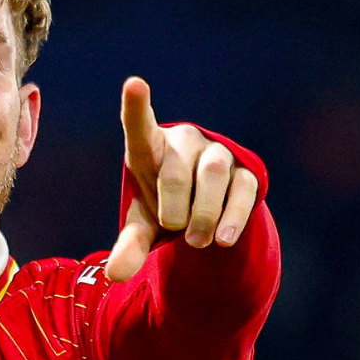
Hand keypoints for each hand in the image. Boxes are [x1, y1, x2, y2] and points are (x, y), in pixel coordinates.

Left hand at [104, 76, 260, 281]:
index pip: (139, 125)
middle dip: (175, 206)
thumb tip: (113, 276)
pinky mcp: (245, 171)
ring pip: (213, 174)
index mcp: (149, 149)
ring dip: (205, 212)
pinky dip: (233, 216)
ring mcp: (216, 154)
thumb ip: (129, 248)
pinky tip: (224, 240)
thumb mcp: (142, 227)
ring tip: (197, 241)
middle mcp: (183, 142)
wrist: (202, 214)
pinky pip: (243, 188)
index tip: (134, 84)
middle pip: (177, 168)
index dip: (137, 106)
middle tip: (174, 230)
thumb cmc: (162, 208)